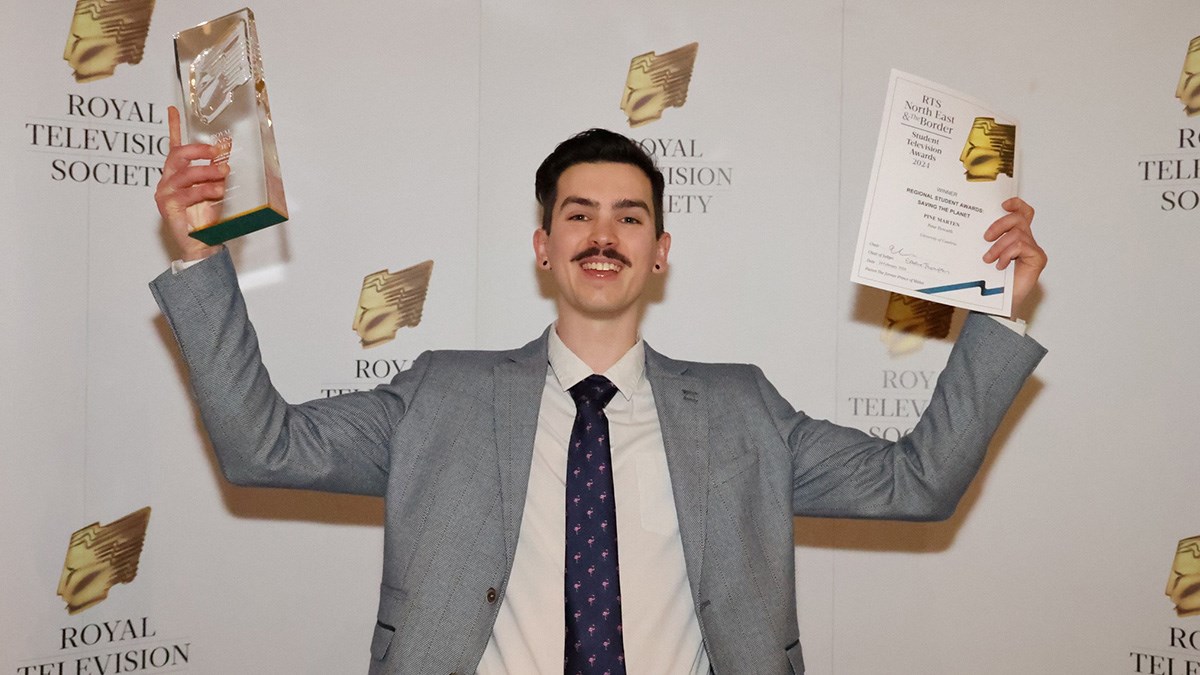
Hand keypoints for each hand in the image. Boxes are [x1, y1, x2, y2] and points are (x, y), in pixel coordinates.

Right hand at [154, 106, 225, 261]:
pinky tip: (217, 191)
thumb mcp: (215, 186)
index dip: (173, 127)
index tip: (173, 109)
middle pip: (178, 155)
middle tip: (217, 151)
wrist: (201, 243)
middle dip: (199, 150)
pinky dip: (205, 190)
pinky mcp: (168, 205)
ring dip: (208, 171)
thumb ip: (217, 166)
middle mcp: (168, 180)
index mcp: (178, 173)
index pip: (174, 146)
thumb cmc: (205, 216)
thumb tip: (226, 144)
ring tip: (224, 174)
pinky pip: (187, 192)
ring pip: (186, 173)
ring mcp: (165, 192)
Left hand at [983, 197, 1045, 318]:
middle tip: (985, 237)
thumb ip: (987, 241)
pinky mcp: (1037, 259)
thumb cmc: (991, 281)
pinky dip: (1008, 254)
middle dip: (1000, 224)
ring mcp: (1033, 250)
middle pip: (1019, 218)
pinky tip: (1000, 265)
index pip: (1022, 212)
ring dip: (999, 245)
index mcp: (1015, 236)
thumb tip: (970, 224)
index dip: (1016, 204)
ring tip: (989, 259)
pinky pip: (1021, 246)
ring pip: (1018, 233)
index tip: (1003, 204)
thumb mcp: (985, 255)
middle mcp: (1026, 240)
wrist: (998, 304)